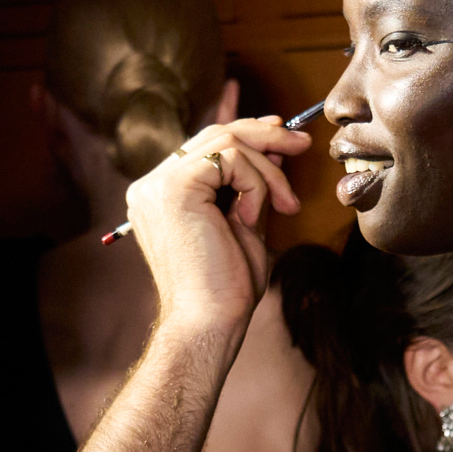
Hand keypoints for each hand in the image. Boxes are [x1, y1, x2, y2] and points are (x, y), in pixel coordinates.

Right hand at [124, 116, 310, 335]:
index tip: (282, 131)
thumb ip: (251, 186)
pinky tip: (256, 216)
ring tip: (286, 204)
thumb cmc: (226, 287)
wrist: (209, 321)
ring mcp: (158, 184)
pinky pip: (230, 159)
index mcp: (161, 195)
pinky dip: (256, 184)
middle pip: (214, 135)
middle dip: (264, 136)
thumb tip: (273, 148)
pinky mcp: (174, 187)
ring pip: (227, 143)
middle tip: (301, 144)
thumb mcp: (245, 224)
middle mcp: (152, 185)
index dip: (244, 130)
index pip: (202, 146)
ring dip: (268, 170)